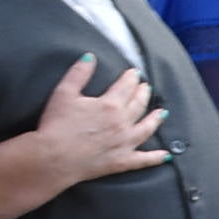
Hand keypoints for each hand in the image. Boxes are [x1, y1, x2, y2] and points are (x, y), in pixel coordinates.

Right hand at [27, 56, 167, 189]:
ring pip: (146, 128)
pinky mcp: (120, 162)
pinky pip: (143, 160)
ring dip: (155, 119)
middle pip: (139, 104)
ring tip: (162, 113)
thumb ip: (78, 74)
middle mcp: (122, 123)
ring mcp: (124, 143)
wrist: (52, 159)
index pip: (126, 86)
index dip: (131, 78)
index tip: (134, 72)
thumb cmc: (56, 126)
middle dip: (144, 93)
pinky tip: (166, 155)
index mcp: (109, 104)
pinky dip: (155, 157)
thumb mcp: (64, 93)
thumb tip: (90, 57)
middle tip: (146, 87)